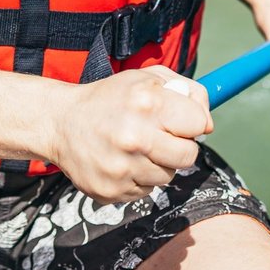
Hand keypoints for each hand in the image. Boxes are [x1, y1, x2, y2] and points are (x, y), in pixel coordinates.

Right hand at [45, 67, 212, 202]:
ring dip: (159, 163)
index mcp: (147, 102)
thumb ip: (184, 90)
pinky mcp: (113, 190)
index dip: (192, 122)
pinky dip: (139, 178)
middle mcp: (135, 136)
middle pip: (189, 155)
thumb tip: (208, 122)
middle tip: (161, 137)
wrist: (61, 123)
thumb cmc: (110, 98)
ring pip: (168, 176)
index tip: (180, 121)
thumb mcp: (145, 78)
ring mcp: (123, 167)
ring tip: (136, 147)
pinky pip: (146, 190)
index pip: (199, 123)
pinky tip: (122, 160)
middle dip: (180, 146)